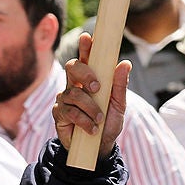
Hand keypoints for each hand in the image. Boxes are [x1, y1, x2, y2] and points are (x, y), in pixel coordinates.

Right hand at [52, 32, 130, 160]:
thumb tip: (125, 63)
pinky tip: (92, 128)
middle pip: (72, 67)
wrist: (99, 148)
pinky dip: (84, 120)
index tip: (87, 37)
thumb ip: (120, 85)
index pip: (87, 59)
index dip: (85, 47)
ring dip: (91, 108)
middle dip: (85, 74)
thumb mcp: (119, 104)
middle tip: (97, 87)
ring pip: (74, 93)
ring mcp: (65, 98)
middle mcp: (75, 85)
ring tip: (100, 119)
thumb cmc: (108, 122)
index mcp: (91, 79)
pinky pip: (70, 111)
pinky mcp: (58, 113)